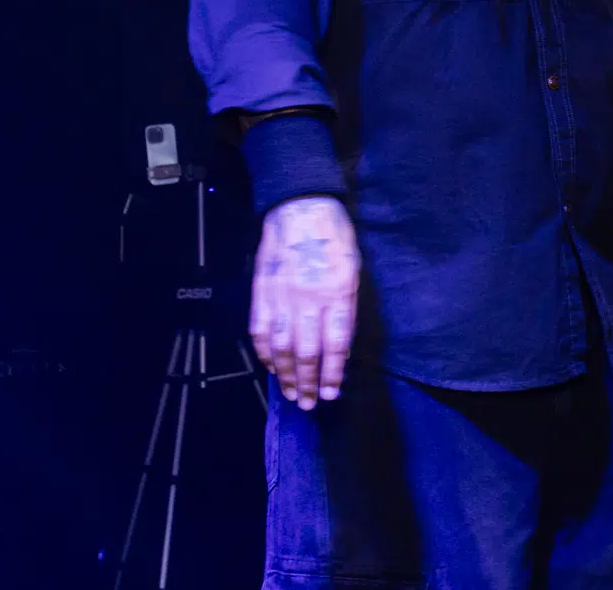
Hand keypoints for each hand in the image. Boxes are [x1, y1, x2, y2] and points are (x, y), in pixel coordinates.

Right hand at [249, 195, 359, 410]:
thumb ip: (346, 306)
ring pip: (281, 346)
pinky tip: (271, 367)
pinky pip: (260, 329)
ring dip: (286, 375)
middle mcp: (308, 298)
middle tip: (309, 404)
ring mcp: (282, 295)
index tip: (332, 394)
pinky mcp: (262, 291)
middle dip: (308, 383)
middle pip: (306, 351)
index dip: (332, 374)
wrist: (299, 207)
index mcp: (337, 292)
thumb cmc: (333, 237)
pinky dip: (264, 353)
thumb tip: (339, 345)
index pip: (334, 344)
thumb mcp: (352, 269)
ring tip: (292, 394)